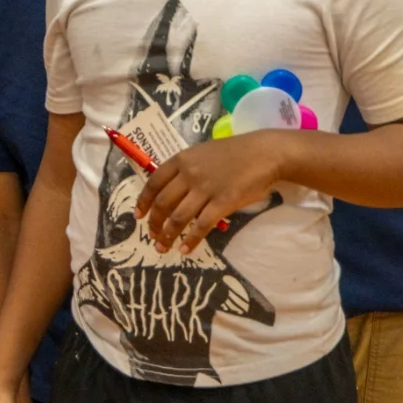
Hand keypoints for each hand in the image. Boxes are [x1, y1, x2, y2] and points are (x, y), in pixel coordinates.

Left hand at [134, 131, 283, 253]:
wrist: (263, 154)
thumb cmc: (234, 153)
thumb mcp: (201, 154)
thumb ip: (185, 170)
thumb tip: (172, 192)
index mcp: (180, 160)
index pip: (153, 183)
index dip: (143, 201)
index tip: (138, 215)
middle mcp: (188, 174)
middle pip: (163, 202)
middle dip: (154, 222)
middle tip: (152, 236)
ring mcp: (205, 189)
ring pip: (178, 216)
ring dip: (167, 234)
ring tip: (163, 247)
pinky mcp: (222, 202)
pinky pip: (201, 225)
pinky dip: (191, 240)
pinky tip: (185, 249)